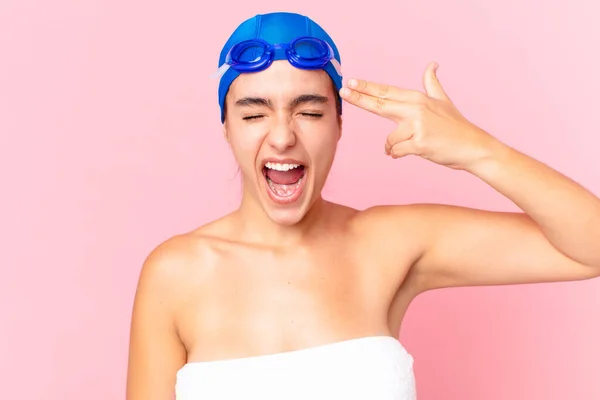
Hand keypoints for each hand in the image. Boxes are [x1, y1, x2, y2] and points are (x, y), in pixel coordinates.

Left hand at [339, 62, 500, 170]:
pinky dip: (398, 155)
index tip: (351, 82)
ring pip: (389, 139)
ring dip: (393, 147)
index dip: (367, 88)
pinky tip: (407, 153)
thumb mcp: (443, 101)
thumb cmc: (455, 126)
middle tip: (344, 91)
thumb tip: (432, 64)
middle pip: (380, 104)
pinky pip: (396, 152)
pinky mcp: (419, 144)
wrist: (473, 147)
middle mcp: (416, 109)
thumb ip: (432, 84)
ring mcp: (417, 126)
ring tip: (408, 146)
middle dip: (360, 98)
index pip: (386, 92)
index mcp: (418, 99)